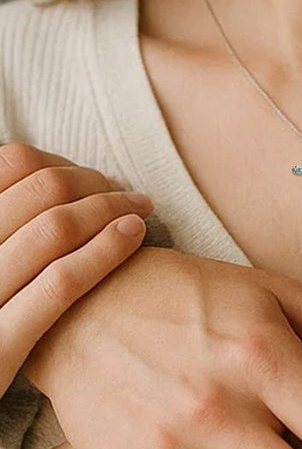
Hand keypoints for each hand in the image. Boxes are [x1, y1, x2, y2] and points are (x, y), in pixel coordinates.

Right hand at [0, 142, 150, 396]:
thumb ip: (13, 225)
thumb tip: (53, 174)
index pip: (11, 163)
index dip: (60, 162)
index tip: (90, 179)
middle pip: (40, 186)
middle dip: (95, 182)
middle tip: (126, 193)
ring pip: (54, 227)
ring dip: (111, 208)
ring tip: (140, 212)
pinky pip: (57, 285)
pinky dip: (105, 251)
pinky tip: (134, 238)